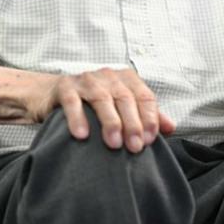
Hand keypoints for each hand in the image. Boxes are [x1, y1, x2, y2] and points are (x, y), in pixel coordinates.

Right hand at [31, 68, 174, 152]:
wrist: (53, 94)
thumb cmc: (93, 103)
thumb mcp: (122, 106)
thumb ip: (146, 115)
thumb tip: (170, 128)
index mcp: (127, 79)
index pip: (144, 96)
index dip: (149, 118)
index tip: (150, 140)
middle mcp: (109, 76)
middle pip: (126, 98)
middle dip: (133, 124)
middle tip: (135, 147)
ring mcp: (87, 79)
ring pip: (102, 98)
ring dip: (110, 122)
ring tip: (114, 144)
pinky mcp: (65, 87)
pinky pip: (73, 102)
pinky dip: (78, 118)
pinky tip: (82, 135)